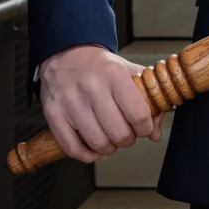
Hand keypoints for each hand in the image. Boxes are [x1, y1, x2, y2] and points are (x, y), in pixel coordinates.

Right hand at [39, 45, 164, 163]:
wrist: (66, 52)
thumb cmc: (100, 66)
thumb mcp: (129, 72)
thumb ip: (148, 98)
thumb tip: (155, 133)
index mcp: (114, 75)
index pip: (138, 114)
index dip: (145, 128)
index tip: (144, 128)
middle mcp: (92, 88)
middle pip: (119, 133)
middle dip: (128, 140)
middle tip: (127, 135)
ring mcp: (70, 102)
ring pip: (97, 143)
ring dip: (109, 149)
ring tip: (111, 140)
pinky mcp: (53, 114)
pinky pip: (72, 148)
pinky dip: (87, 155)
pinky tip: (94, 149)